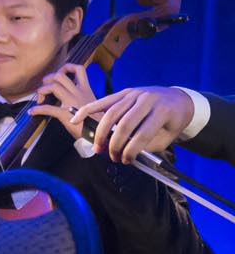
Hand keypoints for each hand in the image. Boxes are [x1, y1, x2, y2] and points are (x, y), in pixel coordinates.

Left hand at [29, 63, 99, 142]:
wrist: (101, 135)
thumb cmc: (96, 123)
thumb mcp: (91, 105)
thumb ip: (81, 98)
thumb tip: (66, 98)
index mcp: (86, 90)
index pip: (79, 69)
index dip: (66, 67)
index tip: (58, 74)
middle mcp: (79, 93)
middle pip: (60, 76)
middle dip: (49, 78)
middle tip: (45, 87)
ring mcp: (72, 102)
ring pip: (53, 86)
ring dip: (42, 90)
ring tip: (39, 98)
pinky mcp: (66, 114)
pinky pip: (48, 108)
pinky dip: (37, 109)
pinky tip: (32, 112)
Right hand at [68, 85, 194, 163]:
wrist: (178, 99)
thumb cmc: (172, 121)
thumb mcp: (168, 136)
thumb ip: (149, 145)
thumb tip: (127, 155)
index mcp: (163, 110)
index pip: (143, 133)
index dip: (133, 149)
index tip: (127, 161)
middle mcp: (147, 99)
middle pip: (125, 123)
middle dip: (115, 143)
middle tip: (112, 156)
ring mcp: (133, 94)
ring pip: (111, 113)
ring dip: (102, 133)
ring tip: (98, 147)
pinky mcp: (123, 93)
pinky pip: (102, 101)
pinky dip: (87, 110)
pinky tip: (76, 119)